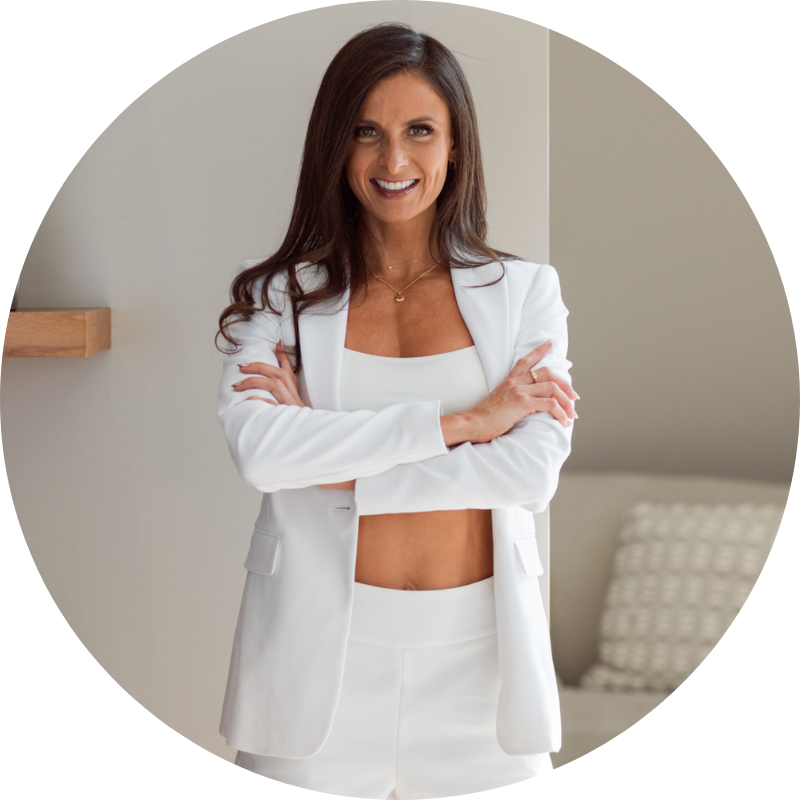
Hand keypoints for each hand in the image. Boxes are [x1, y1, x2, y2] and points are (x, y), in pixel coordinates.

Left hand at [232, 343, 350, 489]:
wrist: (317, 440)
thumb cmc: (302, 426)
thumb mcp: (294, 408)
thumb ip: (282, 399)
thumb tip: (261, 397)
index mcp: (295, 391)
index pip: (287, 367)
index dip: (280, 354)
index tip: (274, 344)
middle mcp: (293, 395)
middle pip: (276, 372)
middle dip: (257, 366)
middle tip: (241, 366)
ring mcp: (290, 405)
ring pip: (272, 384)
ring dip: (253, 382)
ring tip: (237, 386)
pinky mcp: (287, 415)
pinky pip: (271, 405)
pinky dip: (259, 401)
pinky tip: (248, 401)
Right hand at [443, 340, 577, 444]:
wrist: (470, 423)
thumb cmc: (481, 418)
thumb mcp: (496, 403)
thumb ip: (509, 400)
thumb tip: (520, 408)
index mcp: (508, 381)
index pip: (525, 361)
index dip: (539, 351)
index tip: (550, 343)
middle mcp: (515, 382)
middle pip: (547, 373)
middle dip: (565, 384)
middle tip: (574, 397)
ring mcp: (519, 391)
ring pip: (553, 389)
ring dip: (567, 402)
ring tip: (572, 415)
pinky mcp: (522, 403)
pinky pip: (550, 404)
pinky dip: (561, 413)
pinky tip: (563, 422)